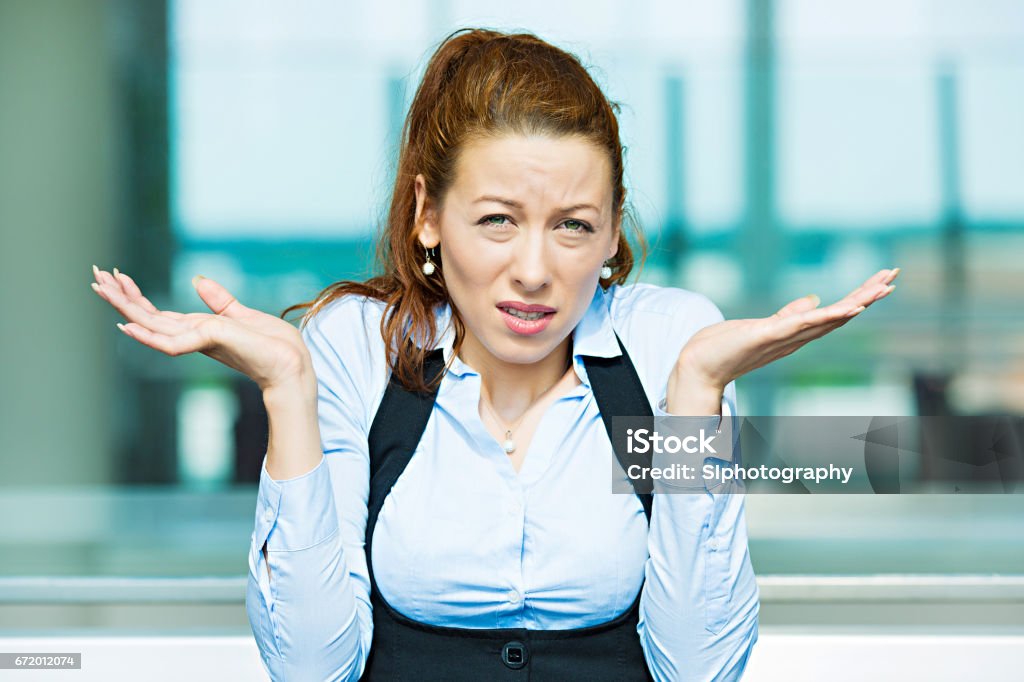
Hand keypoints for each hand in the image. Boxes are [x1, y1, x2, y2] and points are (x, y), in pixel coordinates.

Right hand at [90, 265, 312, 392]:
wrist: (292, 366)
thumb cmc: (272, 346)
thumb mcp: (242, 314)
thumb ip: (219, 300)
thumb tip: (197, 280)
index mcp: (198, 329)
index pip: (158, 312)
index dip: (135, 295)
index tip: (116, 275)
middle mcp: (193, 337)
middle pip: (148, 316)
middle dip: (121, 297)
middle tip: (94, 276)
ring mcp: (198, 342)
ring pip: (152, 326)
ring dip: (125, 308)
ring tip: (101, 290)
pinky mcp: (209, 344)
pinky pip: (171, 342)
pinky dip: (148, 336)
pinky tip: (127, 327)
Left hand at [673, 267, 900, 391]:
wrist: (698, 367)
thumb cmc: (727, 347)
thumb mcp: (762, 325)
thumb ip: (789, 315)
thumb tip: (812, 299)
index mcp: (795, 333)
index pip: (833, 313)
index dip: (859, 297)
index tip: (883, 280)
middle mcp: (795, 339)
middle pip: (838, 315)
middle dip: (867, 296)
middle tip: (893, 276)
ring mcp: (782, 338)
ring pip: (826, 320)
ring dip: (855, 304)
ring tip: (880, 289)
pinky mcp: (765, 335)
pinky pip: (800, 325)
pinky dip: (824, 317)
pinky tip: (845, 308)